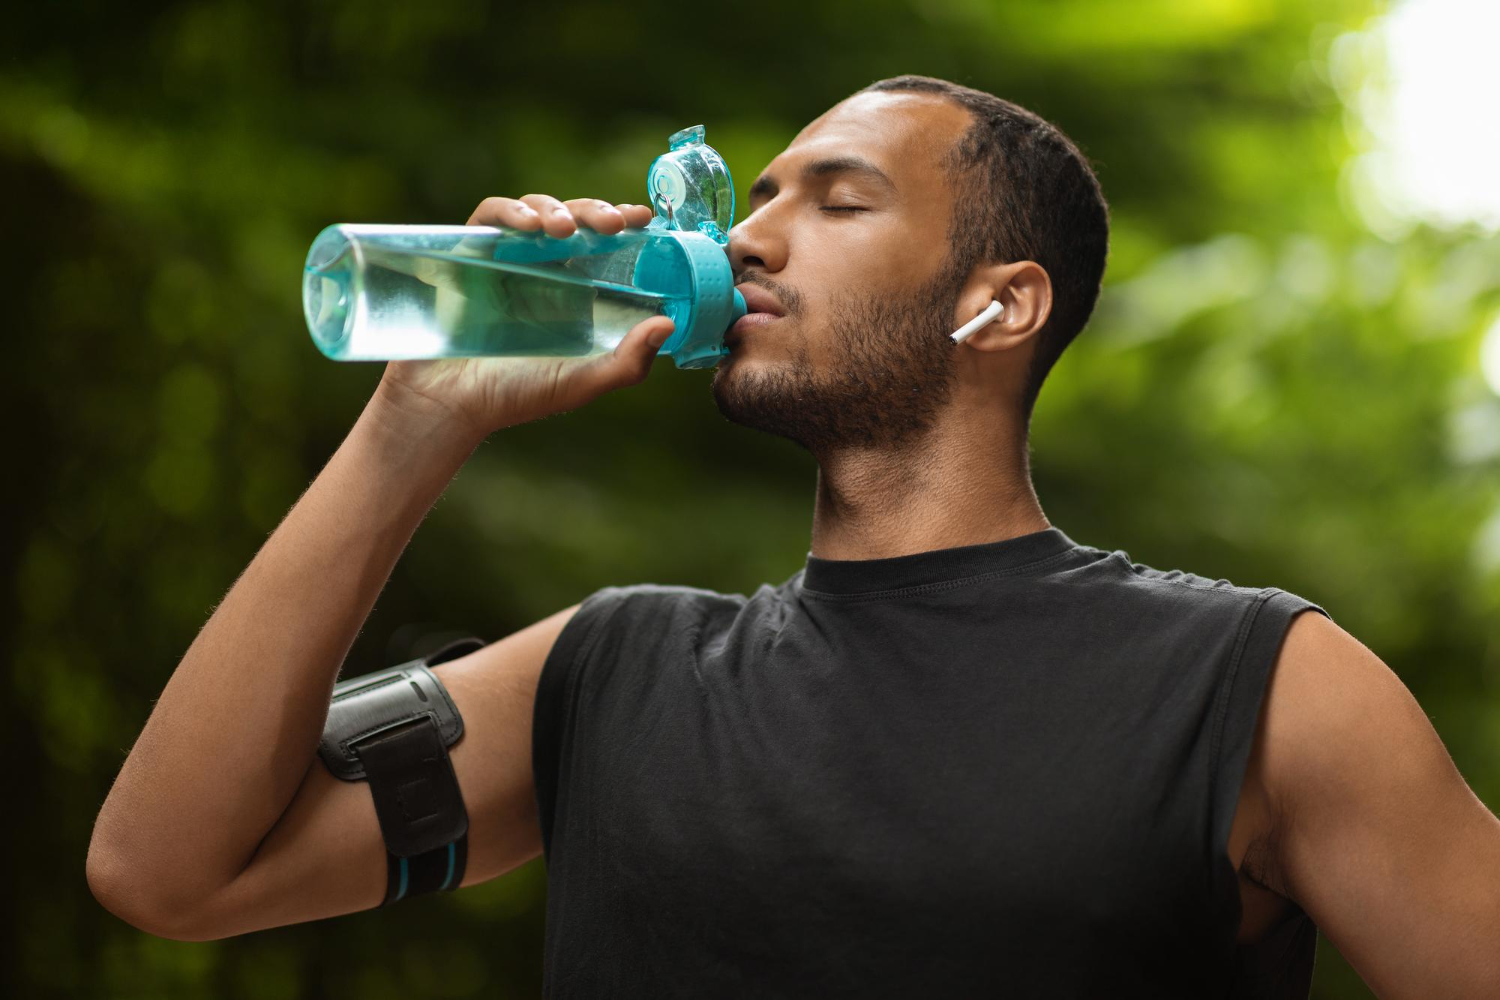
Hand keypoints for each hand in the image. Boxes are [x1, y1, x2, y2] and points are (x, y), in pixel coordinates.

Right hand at [375, 195, 671, 440]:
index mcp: (576, 289)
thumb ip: (628, 363)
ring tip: (564, 230)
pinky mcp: (470, 252)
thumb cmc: (518, 395)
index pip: (606, 245)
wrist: (451, 404)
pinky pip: (491, 217)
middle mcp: (544, 267)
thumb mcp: (583, 382)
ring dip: (555, 209)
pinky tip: (528, 226)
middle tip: (614, 223)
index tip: (645, 218)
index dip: (625, 225)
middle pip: (576, 218)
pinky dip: (510, 212)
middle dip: (596, 212)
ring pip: (537, 209)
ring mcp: (506, 256)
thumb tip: (668, 324)